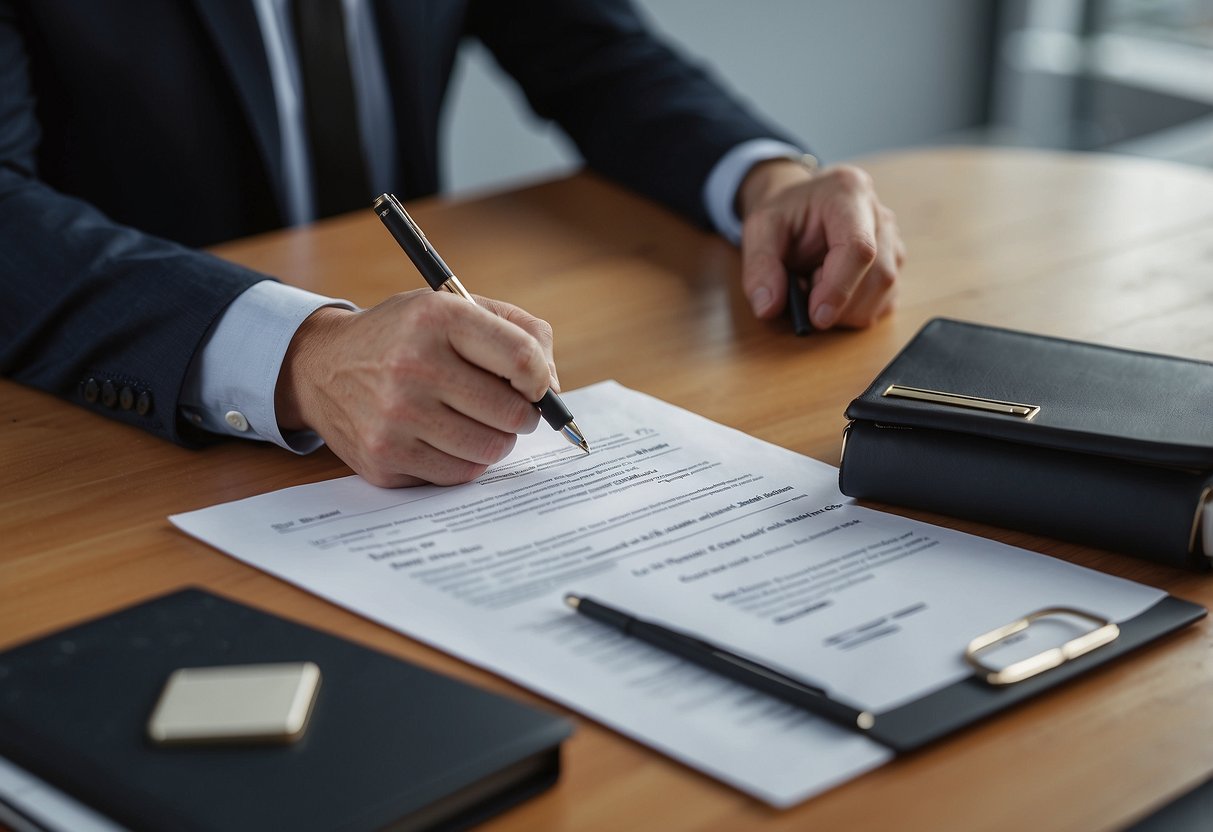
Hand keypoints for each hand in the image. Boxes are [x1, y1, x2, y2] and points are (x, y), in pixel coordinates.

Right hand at [275, 290, 557, 487]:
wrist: (321, 367)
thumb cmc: (404, 337)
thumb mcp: (453, 307)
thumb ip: (518, 332)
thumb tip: (553, 387)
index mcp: (436, 319)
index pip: (522, 360)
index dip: (541, 379)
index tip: (535, 385)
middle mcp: (413, 366)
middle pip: (513, 413)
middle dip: (522, 413)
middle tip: (504, 405)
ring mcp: (395, 417)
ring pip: (492, 449)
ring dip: (495, 438)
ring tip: (473, 419)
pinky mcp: (385, 458)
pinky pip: (460, 474)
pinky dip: (465, 460)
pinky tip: (445, 437)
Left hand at [737, 159, 904, 329]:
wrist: (798, 206)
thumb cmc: (783, 215)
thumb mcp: (759, 230)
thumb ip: (760, 266)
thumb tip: (768, 308)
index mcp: (848, 194)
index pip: (859, 248)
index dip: (839, 289)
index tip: (816, 317)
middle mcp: (880, 216)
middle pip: (879, 276)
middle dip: (840, 304)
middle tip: (803, 292)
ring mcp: (893, 241)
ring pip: (886, 293)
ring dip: (846, 310)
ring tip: (815, 284)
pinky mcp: (894, 265)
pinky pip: (885, 302)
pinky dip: (855, 311)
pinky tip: (833, 293)